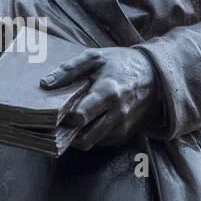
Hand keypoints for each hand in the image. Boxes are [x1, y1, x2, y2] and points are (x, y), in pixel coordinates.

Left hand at [41, 46, 156, 150]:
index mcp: (108, 93)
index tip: (55, 112)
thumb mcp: (95, 58)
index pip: (80, 117)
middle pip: (84, 138)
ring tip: (71, 122)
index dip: (63, 118)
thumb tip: (45, 84)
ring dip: (78, 136)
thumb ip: (69, 70)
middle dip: (67, 134)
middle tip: (57, 124)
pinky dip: (91, 135)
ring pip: (92, 143)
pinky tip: (88, 122)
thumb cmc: (121, 63)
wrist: (155, 74)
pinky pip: (102, 142)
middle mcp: (117, 114)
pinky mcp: (126, 134)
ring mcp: (123, 126)